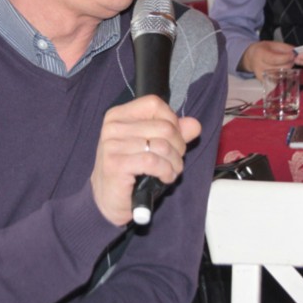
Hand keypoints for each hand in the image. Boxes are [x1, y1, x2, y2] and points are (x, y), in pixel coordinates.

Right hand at [90, 95, 201, 225]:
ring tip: (171, 171)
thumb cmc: (131, 170)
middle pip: (164, 127)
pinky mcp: (115, 165)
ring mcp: (112, 145)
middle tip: (175, 161)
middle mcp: (113, 127)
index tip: (173, 139)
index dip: (172, 121)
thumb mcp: (152, 147)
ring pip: (162, 146)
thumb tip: (194, 125)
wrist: (108, 198)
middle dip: (178, 146)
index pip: (154, 104)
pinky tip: (165, 177)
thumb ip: (174, 133)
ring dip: (174, 162)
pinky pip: (153, 162)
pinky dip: (166, 171)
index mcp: (118, 115)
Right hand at [238, 40, 295, 75]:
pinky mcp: (264, 81)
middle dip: (289, 63)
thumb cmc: (263, 49)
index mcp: (260, 54)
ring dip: (287, 69)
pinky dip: (282, 75)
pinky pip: (278, 79)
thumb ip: (285, 47)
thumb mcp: (273, 44)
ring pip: (280, 75)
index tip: (294, 55)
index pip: (275, 59)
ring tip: (286, 63)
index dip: (287, 57)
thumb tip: (296, 52)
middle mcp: (259, 66)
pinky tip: (281, 69)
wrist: (251, 57)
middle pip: (280, 68)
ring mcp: (261, 75)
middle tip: (292, 59)